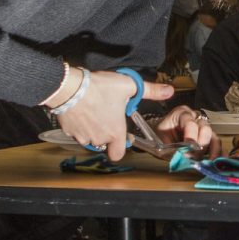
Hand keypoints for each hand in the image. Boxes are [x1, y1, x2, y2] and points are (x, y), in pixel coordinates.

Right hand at [56, 69, 174, 161]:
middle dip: (106, 131)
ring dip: (93, 128)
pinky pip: (76, 132)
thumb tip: (170, 91)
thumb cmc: (100, 88)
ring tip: (94, 110)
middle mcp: (99, 139)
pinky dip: (79, 125)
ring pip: (90, 138)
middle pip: (105, 143)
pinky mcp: (69, 131)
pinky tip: (81, 110)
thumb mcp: (129, 86)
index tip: (121, 132)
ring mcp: (82, 137)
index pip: (119, 154)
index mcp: (115, 132)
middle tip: (107, 113)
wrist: (70, 87)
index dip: (120, 145)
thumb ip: (151, 91)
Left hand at [156, 106, 221, 158]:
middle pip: (205, 130)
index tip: (188, 151)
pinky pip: (217, 144)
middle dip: (201, 146)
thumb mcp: (159, 139)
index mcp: (182, 114)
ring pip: (214, 137)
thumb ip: (170, 148)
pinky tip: (219, 161)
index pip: (191, 124)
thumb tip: (181, 157)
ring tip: (208, 163)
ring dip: (212, 152)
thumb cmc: (159, 135)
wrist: (159, 135)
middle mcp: (195, 118)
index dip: (191, 138)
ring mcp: (203, 128)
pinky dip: (219, 153)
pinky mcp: (208, 138)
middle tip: (193, 158)